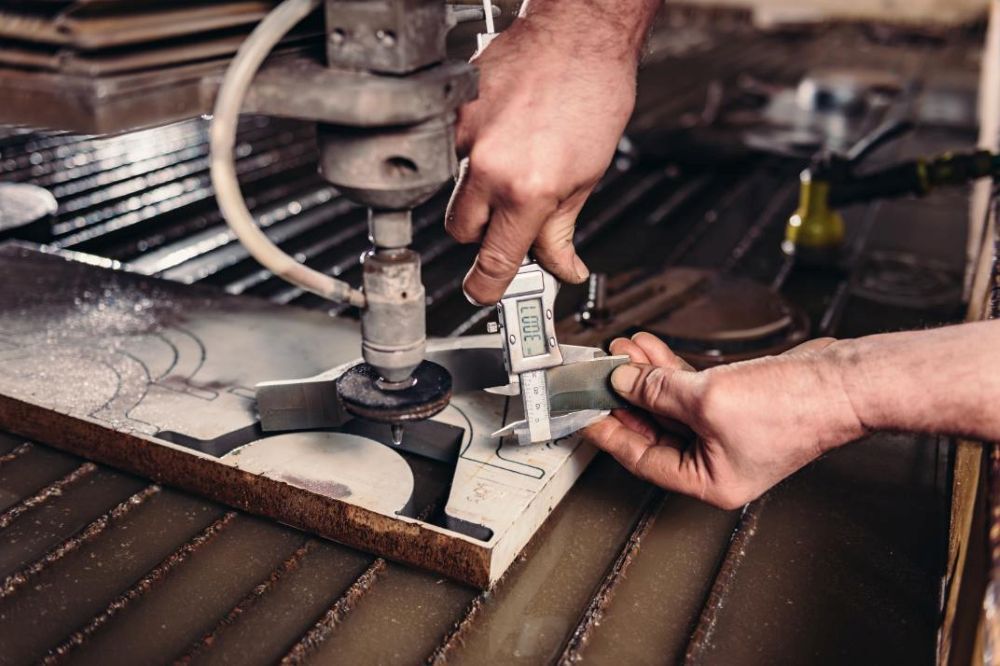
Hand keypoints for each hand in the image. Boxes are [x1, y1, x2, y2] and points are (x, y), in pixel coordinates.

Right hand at [446, 16, 639, 303]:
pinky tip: (504, 135)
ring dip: (479, 194)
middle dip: (483, 235)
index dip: (487, 287)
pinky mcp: (455, 114)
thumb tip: (561, 265)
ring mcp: (466, 137)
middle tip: (512, 220)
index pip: (494, 260)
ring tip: (515, 163)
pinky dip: (475, 154)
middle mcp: (490, 167)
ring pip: (455, 192)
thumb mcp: (588, 176)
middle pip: (461, 232)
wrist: (579, 33)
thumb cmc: (593, 92)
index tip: (486, 293)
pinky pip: (454, 153)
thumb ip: (563, 229)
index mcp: (529, 189)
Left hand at [583, 333, 865, 508]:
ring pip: (669, 404)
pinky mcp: (737, 404)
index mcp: (709, 481)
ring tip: (621, 349)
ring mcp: (727, 432)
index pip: (641, 459)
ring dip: (644, 375)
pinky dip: (669, 369)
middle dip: (625, 395)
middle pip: (653, 430)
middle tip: (598, 373)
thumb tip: (624, 380)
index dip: (609, 432)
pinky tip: (650, 349)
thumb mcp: (707, 398)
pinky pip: (690, 388)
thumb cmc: (795, 407)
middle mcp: (717, 462)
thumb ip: (657, 390)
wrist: (843, 381)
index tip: (585, 411)